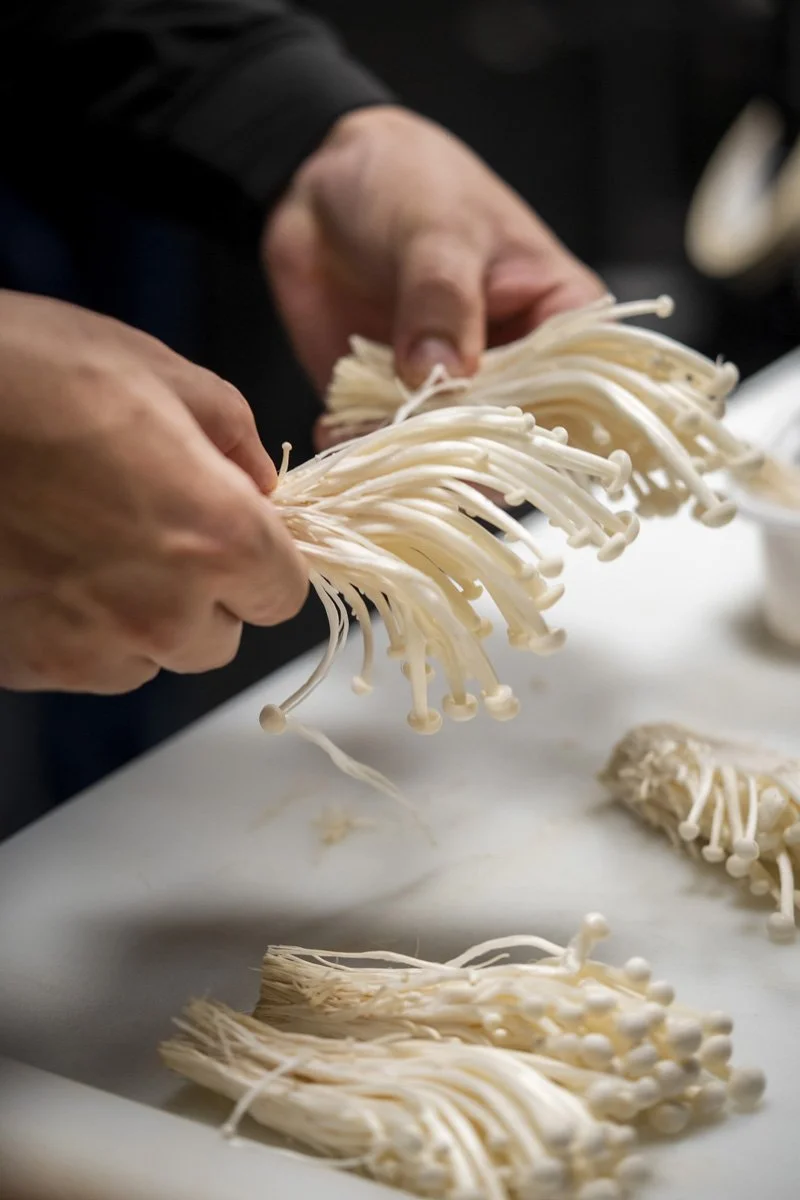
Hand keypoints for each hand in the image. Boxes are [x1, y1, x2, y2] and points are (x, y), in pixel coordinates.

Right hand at [0, 290, 307, 692]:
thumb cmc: (28, 372)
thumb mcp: (156, 372)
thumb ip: (232, 436)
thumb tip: (256, 481)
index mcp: (216, 539)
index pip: (283, 594)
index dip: (266, 560)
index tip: (242, 534)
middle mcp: (161, 612)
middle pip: (219, 637)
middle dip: (204, 591)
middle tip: (156, 527)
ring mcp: (87, 648)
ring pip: (150, 657)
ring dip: (141, 616)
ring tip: (89, 542)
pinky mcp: (24, 664)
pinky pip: (82, 663)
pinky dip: (77, 627)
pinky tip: (44, 565)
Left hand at [262, 105, 603, 445]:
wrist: (320, 185)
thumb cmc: (408, 182)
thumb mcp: (437, 228)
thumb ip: (442, 299)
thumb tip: (442, 376)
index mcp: (560, 321)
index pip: (585, 393)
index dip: (556, 431)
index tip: (507, 442)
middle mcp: (516, 370)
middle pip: (517, 442)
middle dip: (473, 454)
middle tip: (426, 445)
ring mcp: (455, 396)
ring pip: (451, 457)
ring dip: (412, 460)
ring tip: (371, 439)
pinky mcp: (394, 409)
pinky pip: (386, 449)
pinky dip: (362, 451)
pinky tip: (335, 431)